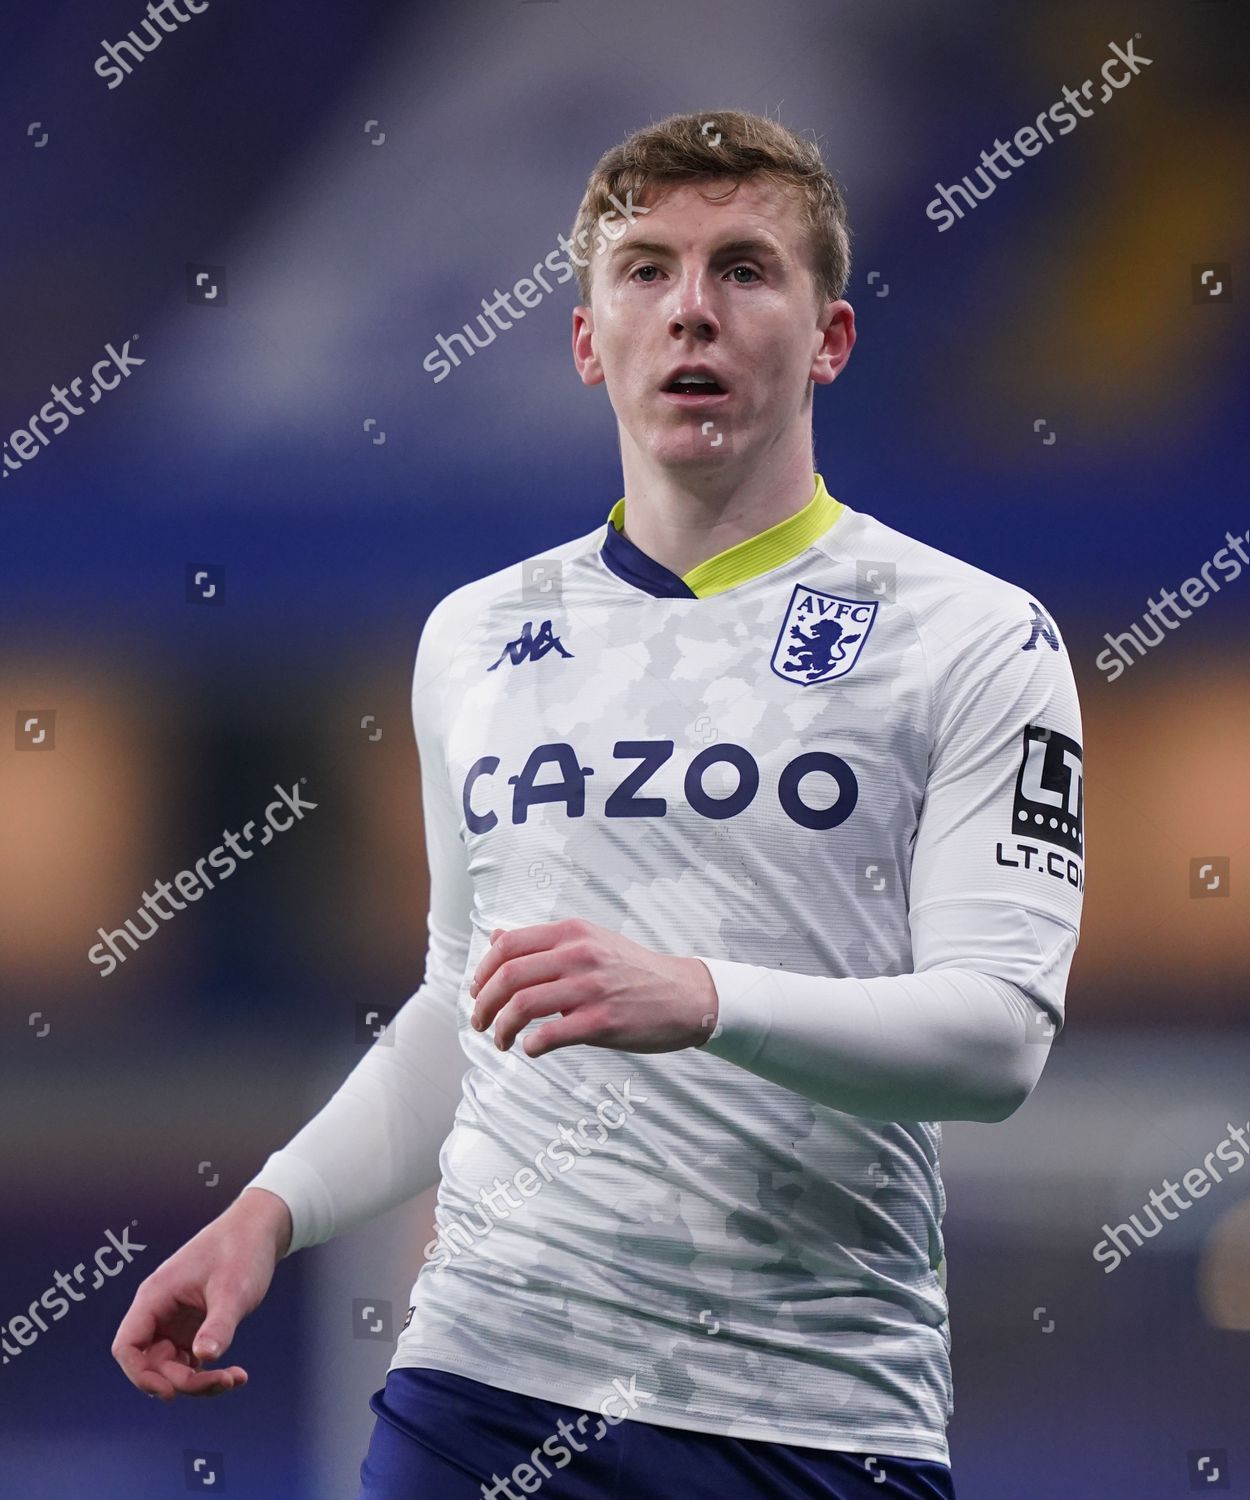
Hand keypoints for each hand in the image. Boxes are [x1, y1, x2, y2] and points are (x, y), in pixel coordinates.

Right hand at [111, 1188, 290, 1401]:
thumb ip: (219, 1324)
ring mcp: (176, 1320)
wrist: (261, 1228)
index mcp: (155, 1296)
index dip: (140, 1375)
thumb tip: (205, 1357)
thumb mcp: (233, 1290)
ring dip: (199, 1381)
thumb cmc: (242, 1250)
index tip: (172, 1391)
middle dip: (183, 1382)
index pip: (127, 1346)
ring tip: (235, 1379)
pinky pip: (191, 1360)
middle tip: (224, 1381)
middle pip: (152, 1364)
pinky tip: (236, 1375)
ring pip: (173, 1367)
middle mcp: (160, 1310)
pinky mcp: (194, 1326)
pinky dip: (209, 1371)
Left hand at [467, 916, 718, 1058]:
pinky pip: (550, 1035)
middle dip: (484, 1004)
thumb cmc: (633, 970)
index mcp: (572, 933)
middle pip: (509, 977)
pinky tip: (531, 1049)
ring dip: (502, 1028)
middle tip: (480, 1022)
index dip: (483, 971)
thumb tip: (496, 936)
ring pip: (522, 1006)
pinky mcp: (602, 1022)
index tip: (477, 991)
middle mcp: (579, 955)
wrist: (684, 995)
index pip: (508, 946)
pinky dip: (531, 1046)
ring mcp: (590, 988)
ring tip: (501, 1041)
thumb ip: (544, 942)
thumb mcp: (590, 941)